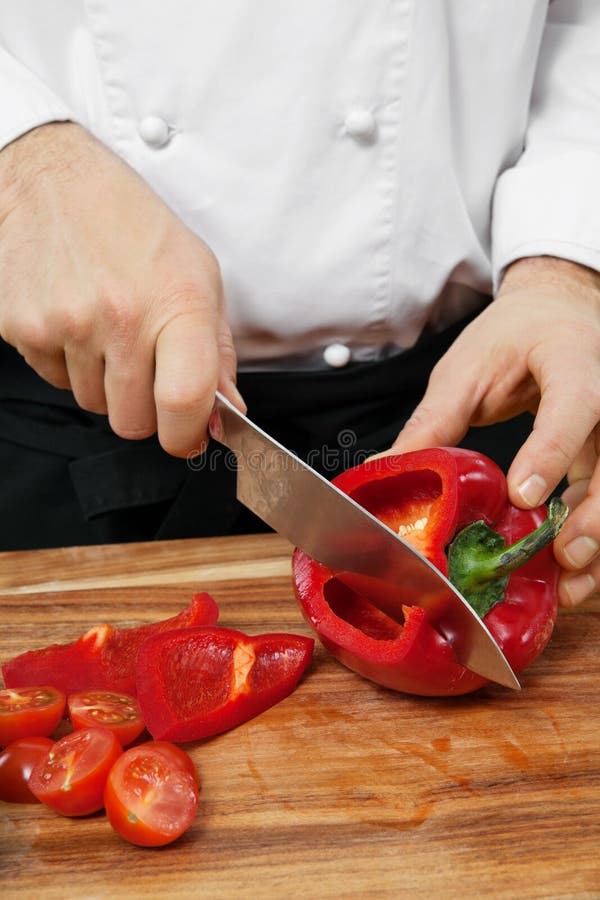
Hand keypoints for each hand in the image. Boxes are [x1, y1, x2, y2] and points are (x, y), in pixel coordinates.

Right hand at [0, 122, 242, 456]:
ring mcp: (67, 324)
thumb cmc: (134, 226)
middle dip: (146, 410)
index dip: (188, 435)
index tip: (189, 436)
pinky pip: (57, 381)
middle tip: (146, 367)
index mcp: (178, 303)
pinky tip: (77, 320)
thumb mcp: (199, 276)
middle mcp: (121, 317)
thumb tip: (225, 413)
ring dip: (106, 384)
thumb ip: (218, 353)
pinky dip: (70, 364)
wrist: (53, 182)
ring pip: (95, 405)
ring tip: (109, 330)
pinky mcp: (24, 328)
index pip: (184, 402)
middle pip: (134, 422)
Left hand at [388, 257, 599, 606]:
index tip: (522, 495)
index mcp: (572, 360)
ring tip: (572, 583)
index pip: (574, 406)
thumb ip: (435, 422)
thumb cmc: (514, 335)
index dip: (552, 453)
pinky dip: (592, 533)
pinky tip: (569, 568)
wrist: (557, 313)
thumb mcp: (467, 369)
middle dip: (596, 515)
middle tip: (565, 556)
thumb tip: (384, 470)